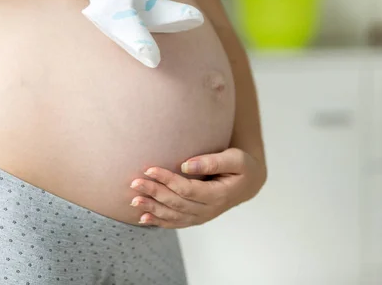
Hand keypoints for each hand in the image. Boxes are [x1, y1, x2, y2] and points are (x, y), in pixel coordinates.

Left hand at [129, 148, 266, 228]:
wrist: (248, 183)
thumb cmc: (241, 167)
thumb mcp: (235, 159)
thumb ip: (213, 161)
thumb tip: (186, 164)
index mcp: (218, 195)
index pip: (187, 189)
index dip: (167, 180)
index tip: (149, 169)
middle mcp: (208, 210)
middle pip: (176, 203)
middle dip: (154, 193)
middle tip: (135, 182)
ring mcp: (201, 217)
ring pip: (173, 216)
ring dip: (152, 209)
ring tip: (133, 201)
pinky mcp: (195, 218)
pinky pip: (175, 223)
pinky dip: (159, 221)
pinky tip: (143, 218)